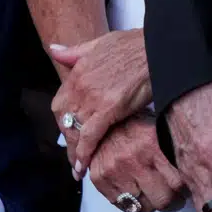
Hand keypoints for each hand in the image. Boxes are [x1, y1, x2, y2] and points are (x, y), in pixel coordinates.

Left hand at [50, 29, 151, 174]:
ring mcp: (93, 97)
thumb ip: (74, 52)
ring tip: (77, 169)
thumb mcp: (99, 43)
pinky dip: (85, 151)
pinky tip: (83, 166)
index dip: (62, 121)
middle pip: (64, 119)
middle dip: (67, 139)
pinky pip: (90, 135)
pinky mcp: (109, 108)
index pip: (60, 103)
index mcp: (77, 72)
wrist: (157, 47)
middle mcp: (81, 86)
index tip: (66, 133)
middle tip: (73, 156)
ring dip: (74, 152)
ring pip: (74, 130)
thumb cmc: (134, 45)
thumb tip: (54, 49)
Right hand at [88, 115, 187, 211]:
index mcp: (151, 144)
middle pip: (162, 200)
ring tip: (149, 191)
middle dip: (169, 202)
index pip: (178, 184)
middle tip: (170, 196)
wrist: (99, 120)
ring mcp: (114, 170)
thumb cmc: (132, 125)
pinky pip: (121, 206)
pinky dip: (128, 202)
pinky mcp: (99, 178)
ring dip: (148, 203)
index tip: (184, 190)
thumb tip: (195, 173)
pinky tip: (132, 189)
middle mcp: (133, 158)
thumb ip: (173, 151)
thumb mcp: (157, 129)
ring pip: (142, 208)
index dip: (184, 191)